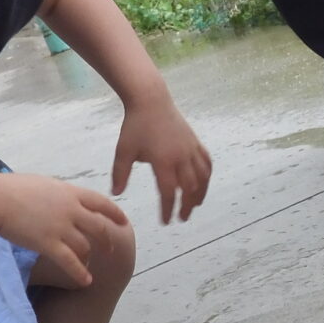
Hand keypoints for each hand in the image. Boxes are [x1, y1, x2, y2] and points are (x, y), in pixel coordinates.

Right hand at [0, 173, 128, 286]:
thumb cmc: (12, 188)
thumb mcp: (44, 184)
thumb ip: (59, 194)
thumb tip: (63, 198)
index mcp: (71, 193)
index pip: (102, 203)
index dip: (115, 213)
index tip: (124, 222)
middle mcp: (72, 210)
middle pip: (100, 227)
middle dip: (108, 240)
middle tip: (110, 249)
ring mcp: (62, 227)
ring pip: (86, 246)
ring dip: (89, 258)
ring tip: (89, 266)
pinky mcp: (49, 244)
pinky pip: (71, 262)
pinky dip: (80, 273)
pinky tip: (86, 282)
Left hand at [113, 95, 211, 222]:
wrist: (151, 100)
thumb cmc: (135, 126)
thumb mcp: (123, 151)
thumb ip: (120, 174)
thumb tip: (116, 194)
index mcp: (163, 161)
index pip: (169, 192)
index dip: (168, 209)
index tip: (166, 222)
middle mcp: (181, 157)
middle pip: (190, 188)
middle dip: (187, 206)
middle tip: (182, 218)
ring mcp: (191, 149)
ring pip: (202, 178)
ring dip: (200, 194)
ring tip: (195, 206)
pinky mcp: (195, 142)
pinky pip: (206, 163)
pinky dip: (207, 176)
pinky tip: (202, 184)